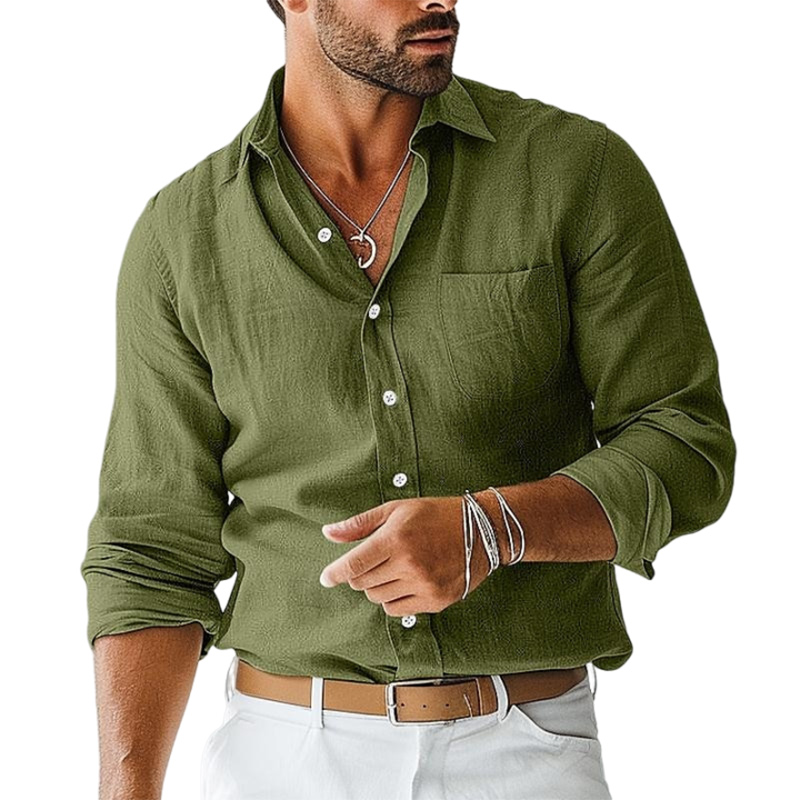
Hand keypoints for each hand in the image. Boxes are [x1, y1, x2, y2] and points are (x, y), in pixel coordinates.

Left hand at [318, 496, 497, 615]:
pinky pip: (398, 609)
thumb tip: (328, 533)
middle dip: (360, 574)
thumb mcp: (396, 509)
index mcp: (396, 539)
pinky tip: (405, 581)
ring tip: (393, 568)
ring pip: (378, 598)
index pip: (353, 565)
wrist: (481, 531)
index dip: (334, 574)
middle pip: (363, 583)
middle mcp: (408, 565)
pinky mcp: (435, 601)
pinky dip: (394, 599)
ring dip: (377, 586)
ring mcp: (423, 586)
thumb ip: (359, 524)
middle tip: (373, 560)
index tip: (325, 578)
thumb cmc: (436, 515)